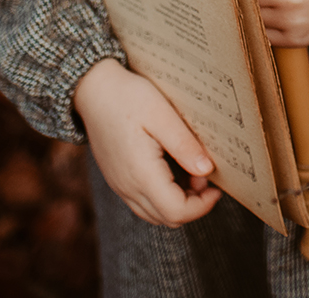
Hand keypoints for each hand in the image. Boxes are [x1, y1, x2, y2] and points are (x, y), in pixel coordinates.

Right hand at [73, 58, 221, 225]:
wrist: (92, 90)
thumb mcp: (161, 114)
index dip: (202, 206)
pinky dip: (162, 197)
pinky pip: (143, 202)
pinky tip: (171, 170)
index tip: (216, 187)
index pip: (176, 212)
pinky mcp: (117, 180)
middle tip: (204, 176)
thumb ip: (184, 145)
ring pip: (154, 214)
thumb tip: (207, 171)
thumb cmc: (128, 97)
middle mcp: (127, 187)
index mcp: (140, 173)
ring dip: (178, 202)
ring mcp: (120, 186)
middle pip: (167, 218)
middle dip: (193, 205)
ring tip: (190, 172)